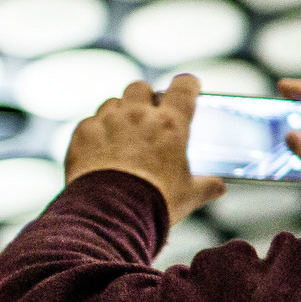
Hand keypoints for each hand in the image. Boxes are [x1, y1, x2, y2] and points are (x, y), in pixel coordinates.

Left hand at [66, 76, 224, 226]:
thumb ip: (206, 186)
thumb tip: (218, 187)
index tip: (189, 87)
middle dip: (146, 98)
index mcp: (170, 124)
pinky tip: (100, 151)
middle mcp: (137, 115)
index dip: (188, 84)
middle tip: (149, 116)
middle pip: (141, 87)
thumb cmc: (154, 204)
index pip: (184, 87)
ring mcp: (106, 121)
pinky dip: (96, 132)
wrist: (110, 216)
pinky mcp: (82, 133)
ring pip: (113, 102)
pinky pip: (90, 122)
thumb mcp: (189, 196)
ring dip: (119, 113)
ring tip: (122, 136)